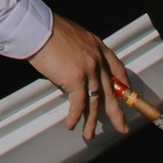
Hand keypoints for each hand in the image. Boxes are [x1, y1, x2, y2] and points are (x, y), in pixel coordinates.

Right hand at [29, 14, 138, 141]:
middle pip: (111, 91)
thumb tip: (75, 69)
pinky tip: (72, 124)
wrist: (38, 28)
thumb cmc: (48, 30)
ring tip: (89, 135)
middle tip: (122, 126)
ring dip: (91, 122)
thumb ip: (80, 53)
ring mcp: (89, 70)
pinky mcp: (77, 79)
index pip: (117, 67)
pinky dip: (75, 117)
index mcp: (98, 46)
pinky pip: (78, 104)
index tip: (125, 93)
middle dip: (117, 112)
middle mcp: (97, 59)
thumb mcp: (72, 38)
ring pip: (95, 102)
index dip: (123, 83)